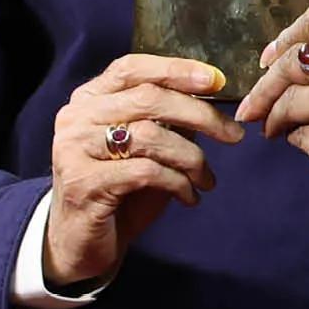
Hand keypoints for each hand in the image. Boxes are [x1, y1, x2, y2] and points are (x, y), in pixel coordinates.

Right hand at [45, 55, 245, 287]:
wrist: (83, 241)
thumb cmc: (122, 188)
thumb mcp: (147, 146)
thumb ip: (167, 118)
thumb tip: (213, 92)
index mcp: (89, 99)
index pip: (132, 67)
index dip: (176, 69)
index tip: (217, 80)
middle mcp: (76, 118)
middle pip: (149, 98)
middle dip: (201, 115)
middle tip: (233, 135)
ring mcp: (74, 150)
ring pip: (151, 136)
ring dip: (192, 158)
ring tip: (207, 179)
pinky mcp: (83, 183)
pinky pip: (146, 172)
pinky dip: (178, 183)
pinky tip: (189, 197)